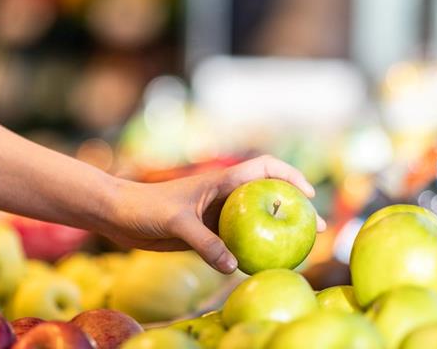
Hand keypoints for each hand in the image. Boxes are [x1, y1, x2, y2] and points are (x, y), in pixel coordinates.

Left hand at [100, 155, 325, 273]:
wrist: (119, 215)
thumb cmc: (146, 208)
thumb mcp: (177, 224)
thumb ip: (205, 243)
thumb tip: (233, 267)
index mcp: (222, 181)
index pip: (265, 168)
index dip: (290, 176)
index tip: (308, 194)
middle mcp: (223, 195)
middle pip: (268, 196)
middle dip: (295, 209)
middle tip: (316, 229)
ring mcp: (215, 215)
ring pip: (255, 221)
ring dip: (276, 232)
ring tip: (298, 250)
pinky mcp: (205, 234)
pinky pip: (235, 242)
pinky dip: (251, 252)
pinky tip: (260, 266)